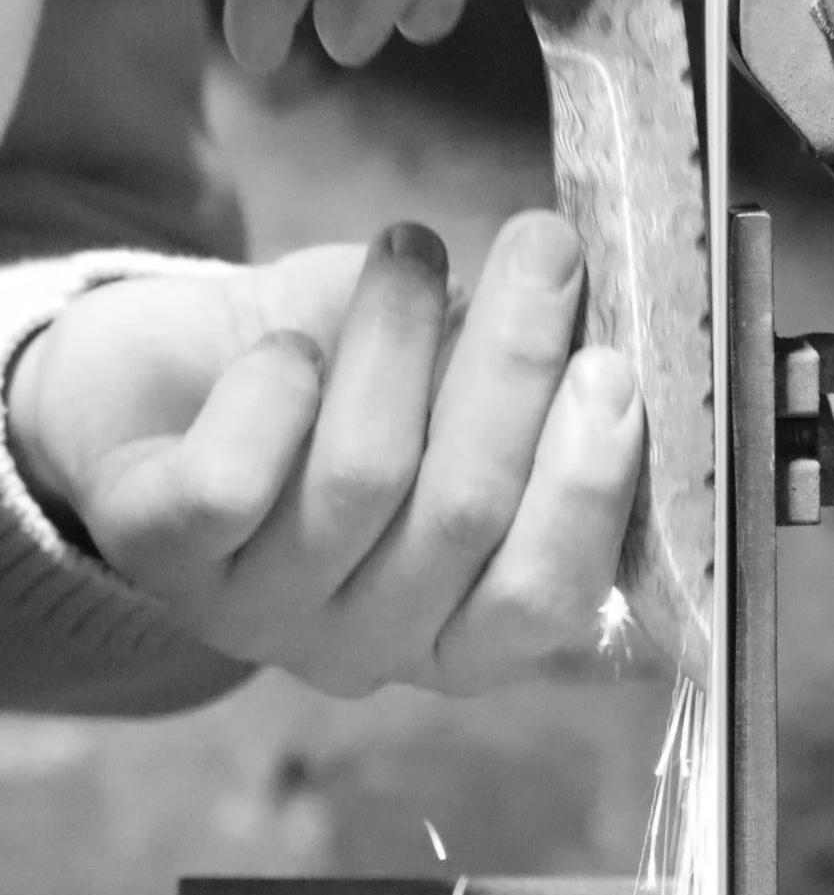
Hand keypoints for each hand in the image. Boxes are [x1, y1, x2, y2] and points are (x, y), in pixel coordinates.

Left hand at [5, 212, 644, 697]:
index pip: (547, 596)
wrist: (174, 391)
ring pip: (360, 480)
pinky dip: (276, 388)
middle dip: (514, 365)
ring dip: (398, 342)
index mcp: (468, 632)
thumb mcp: (461, 396)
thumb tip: (610, 317)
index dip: (587, 487)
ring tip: (411, 252)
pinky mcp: (160, 557)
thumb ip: (541, 386)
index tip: (611, 364)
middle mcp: (373, 646)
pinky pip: (233, 479)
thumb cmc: (349, 394)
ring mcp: (263, 614)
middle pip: (466, 515)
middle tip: (544, 248)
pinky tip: (289, 346)